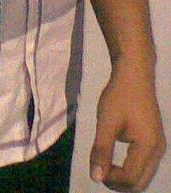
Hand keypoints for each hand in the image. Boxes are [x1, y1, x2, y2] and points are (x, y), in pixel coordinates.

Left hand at [90, 59, 165, 190]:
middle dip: (119, 183)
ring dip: (125, 177)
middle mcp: (158, 150)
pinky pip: (145, 165)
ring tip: (106, 164)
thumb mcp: (106, 122)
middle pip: (140, 183)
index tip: (96, 166)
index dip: (111, 179)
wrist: (134, 72)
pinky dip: (131, 168)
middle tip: (100, 170)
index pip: (130, 178)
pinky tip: (117, 158)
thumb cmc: (119, 95)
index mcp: (148, 147)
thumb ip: (101, 150)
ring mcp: (159, 145)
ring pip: (143, 176)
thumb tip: (96, 178)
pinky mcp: (155, 140)